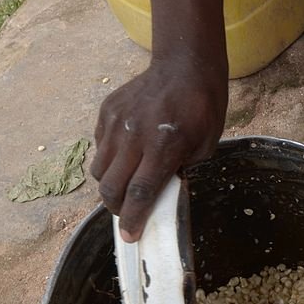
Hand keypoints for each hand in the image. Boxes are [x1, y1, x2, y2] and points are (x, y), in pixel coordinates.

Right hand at [90, 57, 227, 241]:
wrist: (184, 67)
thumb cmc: (202, 110)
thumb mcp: (204, 147)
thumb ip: (181, 172)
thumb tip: (161, 195)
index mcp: (163, 146)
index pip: (140, 192)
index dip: (133, 219)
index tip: (130, 236)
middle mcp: (134, 135)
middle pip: (111, 186)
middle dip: (117, 208)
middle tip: (127, 213)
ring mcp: (116, 122)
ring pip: (99, 169)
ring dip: (111, 184)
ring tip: (127, 184)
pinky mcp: (106, 111)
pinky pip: (99, 146)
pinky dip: (109, 159)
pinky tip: (128, 155)